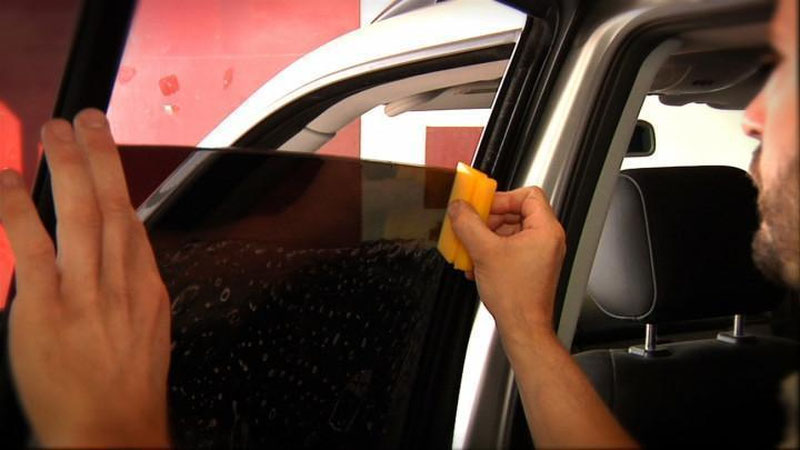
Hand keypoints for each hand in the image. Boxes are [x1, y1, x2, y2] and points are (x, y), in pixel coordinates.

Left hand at [0, 109, 170, 446]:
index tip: (108, 154)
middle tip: (88, 119)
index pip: (132, 223)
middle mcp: (119, 281)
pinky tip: (10, 181)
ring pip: (82, 215)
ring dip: (70, 167)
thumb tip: (115, 269)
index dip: (119, 182)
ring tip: (57, 131)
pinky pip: (33, 248)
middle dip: (101, 158)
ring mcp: (84, 292)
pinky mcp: (46, 308)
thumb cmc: (126, 392)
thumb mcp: (144, 335)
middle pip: (113, 206)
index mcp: (144, 288)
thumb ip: (129, 295)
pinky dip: (20, 209)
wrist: (111, 432)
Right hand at [447, 187, 565, 340]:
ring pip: (510, 231)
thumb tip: (459, 208)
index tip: (483, 205)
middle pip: (517, 212)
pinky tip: (477, 261)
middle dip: (490, 219)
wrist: (523, 327)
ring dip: (487, 236)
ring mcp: (540, 254)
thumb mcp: (484, 252)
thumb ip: (468, 224)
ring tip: (471, 246)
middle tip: (472, 224)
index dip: (503, 198)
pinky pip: (510, 247)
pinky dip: (492, 250)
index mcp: (546, 230)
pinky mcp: (531, 266)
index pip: (528, 195)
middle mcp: (547, 240)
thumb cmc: (516, 297)